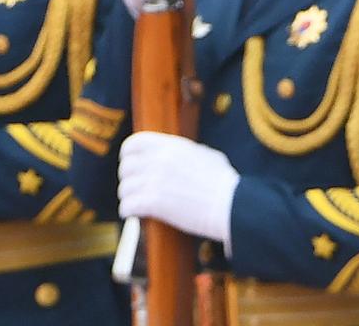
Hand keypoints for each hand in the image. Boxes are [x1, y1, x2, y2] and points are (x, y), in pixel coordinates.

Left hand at [118, 132, 238, 245]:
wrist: (233, 206)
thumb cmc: (224, 183)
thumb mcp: (205, 155)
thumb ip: (184, 151)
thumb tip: (174, 152)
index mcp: (170, 146)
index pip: (133, 143)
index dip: (128, 155)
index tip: (130, 164)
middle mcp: (159, 160)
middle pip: (126, 168)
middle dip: (129, 179)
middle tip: (135, 189)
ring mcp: (155, 180)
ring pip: (125, 188)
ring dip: (128, 197)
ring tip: (135, 203)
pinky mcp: (154, 202)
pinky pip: (128, 205)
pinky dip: (128, 211)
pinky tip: (133, 214)